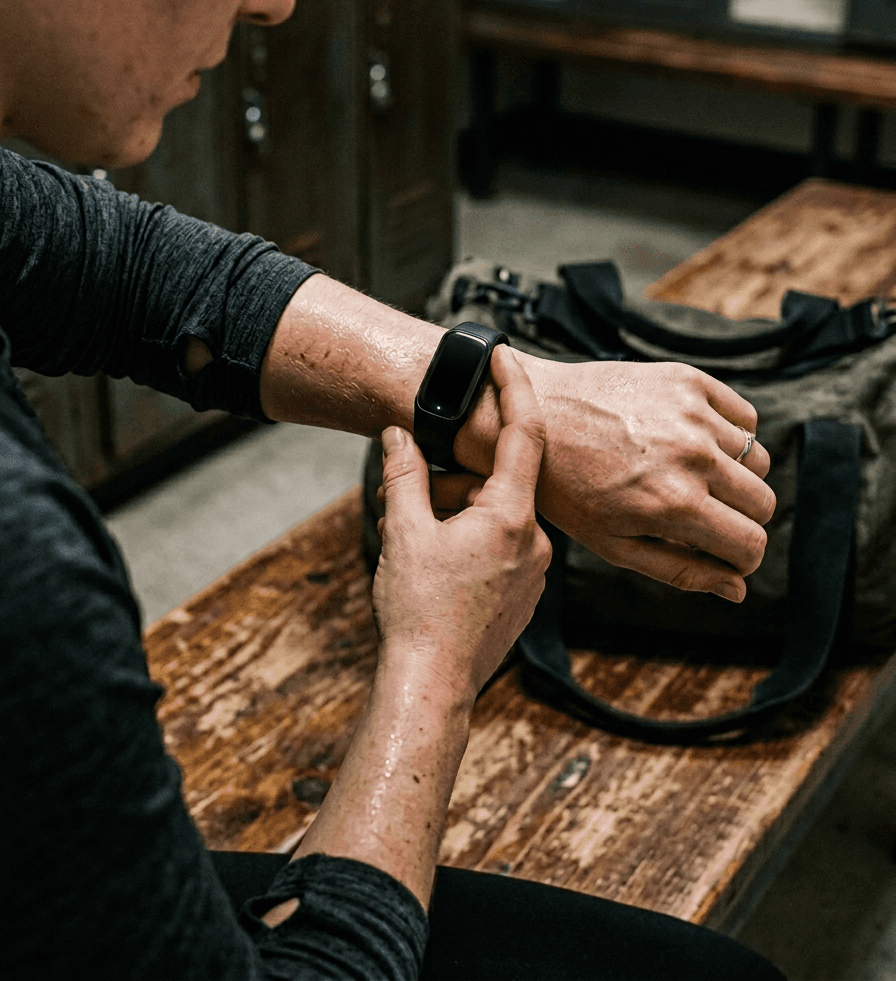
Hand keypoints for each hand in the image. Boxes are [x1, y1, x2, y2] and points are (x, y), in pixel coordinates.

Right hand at [374, 346, 551, 698]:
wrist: (431, 683)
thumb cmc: (419, 614)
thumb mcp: (403, 531)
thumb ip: (405, 474)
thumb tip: (400, 436)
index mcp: (510, 517)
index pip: (523, 434)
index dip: (513, 388)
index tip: (503, 357)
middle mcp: (534, 540)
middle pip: (501, 479)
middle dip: (457, 474)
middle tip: (412, 484)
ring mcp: (533, 568)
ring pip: (500, 513)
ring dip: (459, 509)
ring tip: (415, 532)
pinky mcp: (525, 591)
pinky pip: (503, 543)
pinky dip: (472, 534)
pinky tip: (438, 555)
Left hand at [456, 355, 774, 602]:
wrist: (533, 413)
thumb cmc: (568, 488)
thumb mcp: (615, 544)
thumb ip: (682, 570)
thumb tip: (737, 589)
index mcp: (674, 504)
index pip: (752, 544)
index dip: (741, 558)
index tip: (723, 553)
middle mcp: (692, 456)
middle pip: (763, 503)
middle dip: (741, 519)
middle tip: (704, 515)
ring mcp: (692, 414)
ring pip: (757, 459)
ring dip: (735, 475)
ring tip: (692, 476)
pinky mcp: (688, 380)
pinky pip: (745, 416)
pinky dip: (730, 433)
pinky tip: (695, 441)